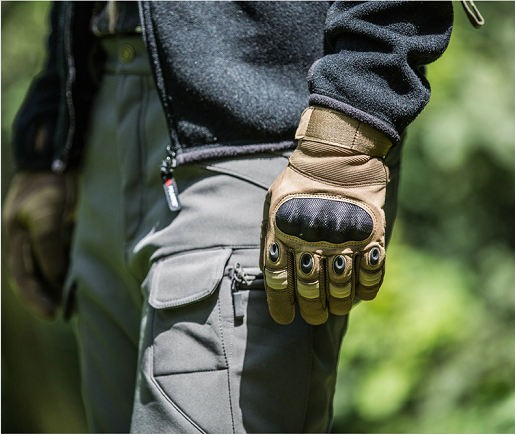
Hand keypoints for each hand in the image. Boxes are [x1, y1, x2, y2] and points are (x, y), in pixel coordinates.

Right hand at [2, 171, 75, 320]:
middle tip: (63, 314)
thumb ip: (48, 246)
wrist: (59, 160)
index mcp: (17, 239)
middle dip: (46, 297)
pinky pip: (63, 255)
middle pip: (34, 277)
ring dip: (59, 286)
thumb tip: (56, 276)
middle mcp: (28, 241)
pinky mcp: (62, 229)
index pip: (23, 276)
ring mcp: (45, 235)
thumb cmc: (48, 186)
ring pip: (49, 268)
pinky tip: (83, 278)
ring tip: (74, 303)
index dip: (36, 297)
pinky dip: (70, 269)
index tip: (52, 314)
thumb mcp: (45, 215)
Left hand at [260, 106, 391, 324]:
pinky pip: (372, 278)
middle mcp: (312, 244)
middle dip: (311, 311)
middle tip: (314, 314)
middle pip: (310, 295)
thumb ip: (271, 238)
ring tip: (335, 304)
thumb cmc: (299, 182)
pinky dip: (367, 289)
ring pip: (342, 293)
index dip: (282, 308)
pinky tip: (360, 290)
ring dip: (338, 304)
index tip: (286, 318)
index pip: (279, 285)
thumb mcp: (273, 205)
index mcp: (284, 237)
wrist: (337, 153)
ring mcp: (343, 242)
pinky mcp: (371, 237)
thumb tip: (273, 272)